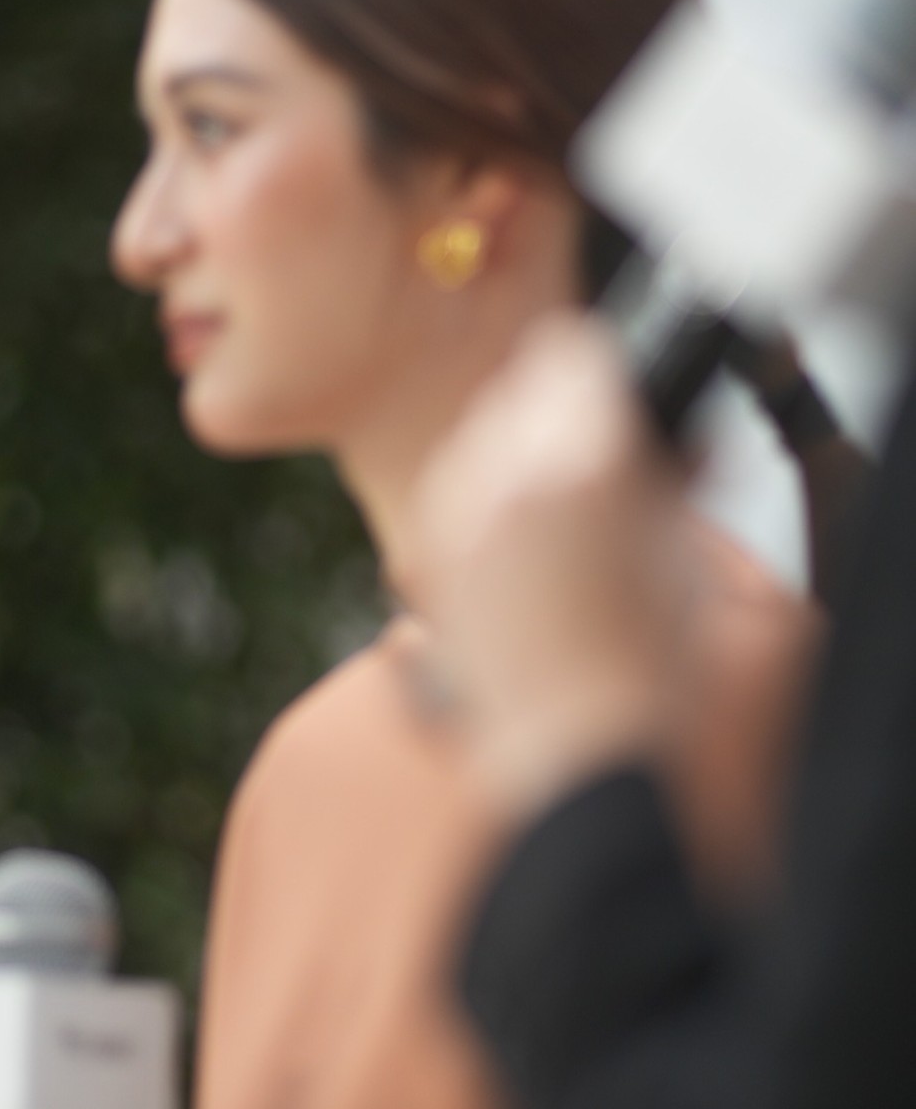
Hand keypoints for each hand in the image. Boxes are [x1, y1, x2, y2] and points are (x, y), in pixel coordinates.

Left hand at [413, 316, 694, 816]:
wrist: (577, 751)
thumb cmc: (650, 666)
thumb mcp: (683, 547)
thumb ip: (660, 476)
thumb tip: (655, 443)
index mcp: (583, 463)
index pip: (574, 356)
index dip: (599, 371)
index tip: (612, 385)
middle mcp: (503, 480)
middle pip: (519, 391)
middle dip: (559, 412)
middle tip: (602, 450)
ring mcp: (453, 519)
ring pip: (479, 440)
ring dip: (516, 454)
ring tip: (565, 504)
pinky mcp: (425, 558)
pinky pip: (454, 494)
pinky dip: (483, 501)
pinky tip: (521, 543)